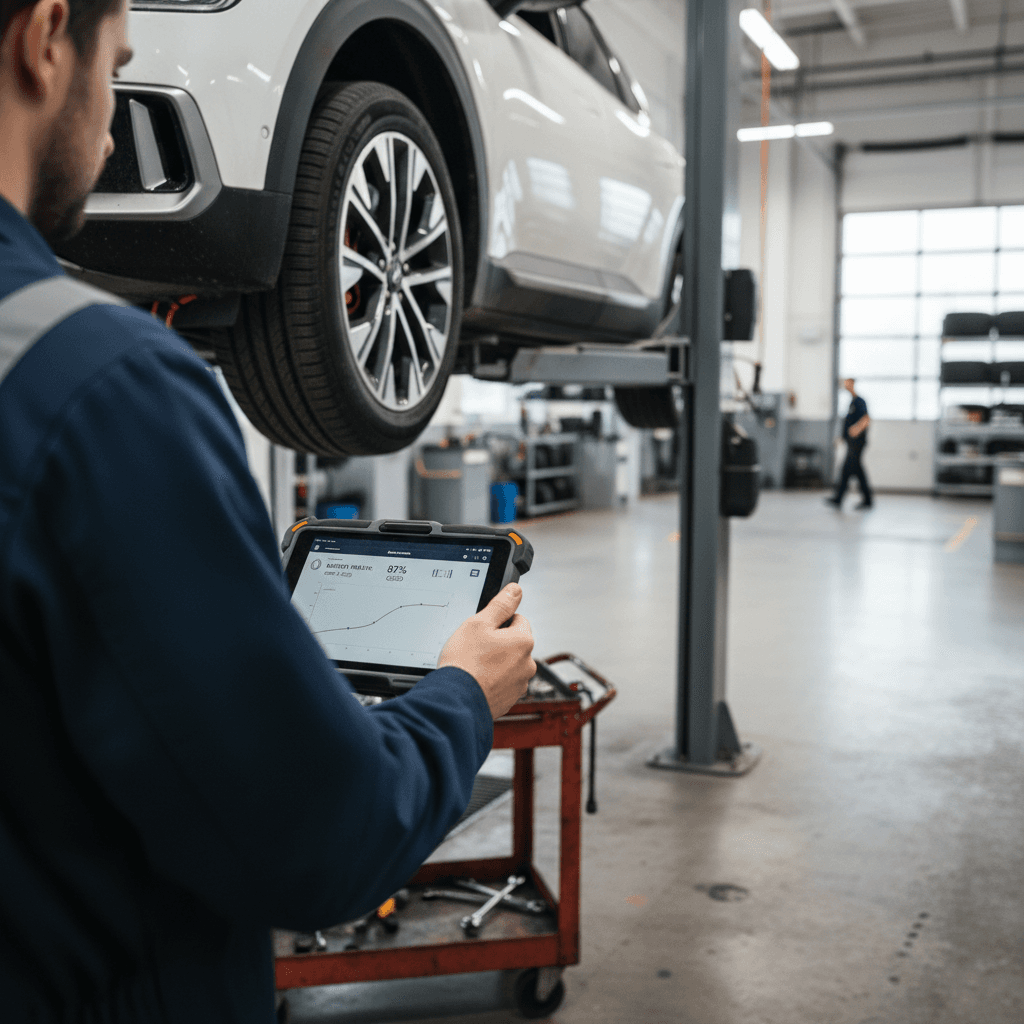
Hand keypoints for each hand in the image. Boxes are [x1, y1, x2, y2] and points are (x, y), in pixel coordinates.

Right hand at [437, 583, 535, 720]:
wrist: (455, 701)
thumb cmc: (465, 662)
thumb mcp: (478, 623)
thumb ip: (501, 605)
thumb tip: (516, 591)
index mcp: (524, 641)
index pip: (518, 620)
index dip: (499, 622)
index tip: (484, 631)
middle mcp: (528, 664)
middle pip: (515, 643)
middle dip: (499, 644)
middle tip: (476, 649)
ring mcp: (520, 684)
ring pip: (509, 664)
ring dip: (496, 663)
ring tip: (475, 667)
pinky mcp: (510, 700)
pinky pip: (503, 683)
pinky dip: (492, 681)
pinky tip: (477, 681)